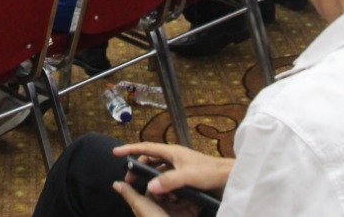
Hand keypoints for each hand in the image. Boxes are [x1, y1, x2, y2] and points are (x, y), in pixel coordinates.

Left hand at [112, 181, 198, 216]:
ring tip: (185, 182)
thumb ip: (130, 194)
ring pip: (182, 192)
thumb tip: (116, 183)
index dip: (159, 176)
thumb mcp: (140, 206)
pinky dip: (196, 194)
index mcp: (151, 205)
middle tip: (176, 174)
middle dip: (173, 180)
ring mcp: (178, 210)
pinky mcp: (190, 212)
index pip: (156, 185)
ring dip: (184, 186)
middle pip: (170, 186)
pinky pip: (194, 200)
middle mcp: (165, 206)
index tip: (163, 167)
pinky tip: (196, 186)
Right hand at [113, 142, 231, 200]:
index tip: (116, 152)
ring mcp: (180, 166)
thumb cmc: (211, 172)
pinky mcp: (185, 175)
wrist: (228, 177)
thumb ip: (169, 181)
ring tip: (145, 190)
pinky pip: (167, 179)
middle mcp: (174, 157)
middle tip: (129, 179)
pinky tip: (162, 195)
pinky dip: (162, 186)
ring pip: (158, 170)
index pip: (146, 148)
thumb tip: (150, 187)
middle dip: (138, 168)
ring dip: (150, 179)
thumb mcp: (188, 176)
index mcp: (172, 152)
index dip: (130, 149)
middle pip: (150, 159)